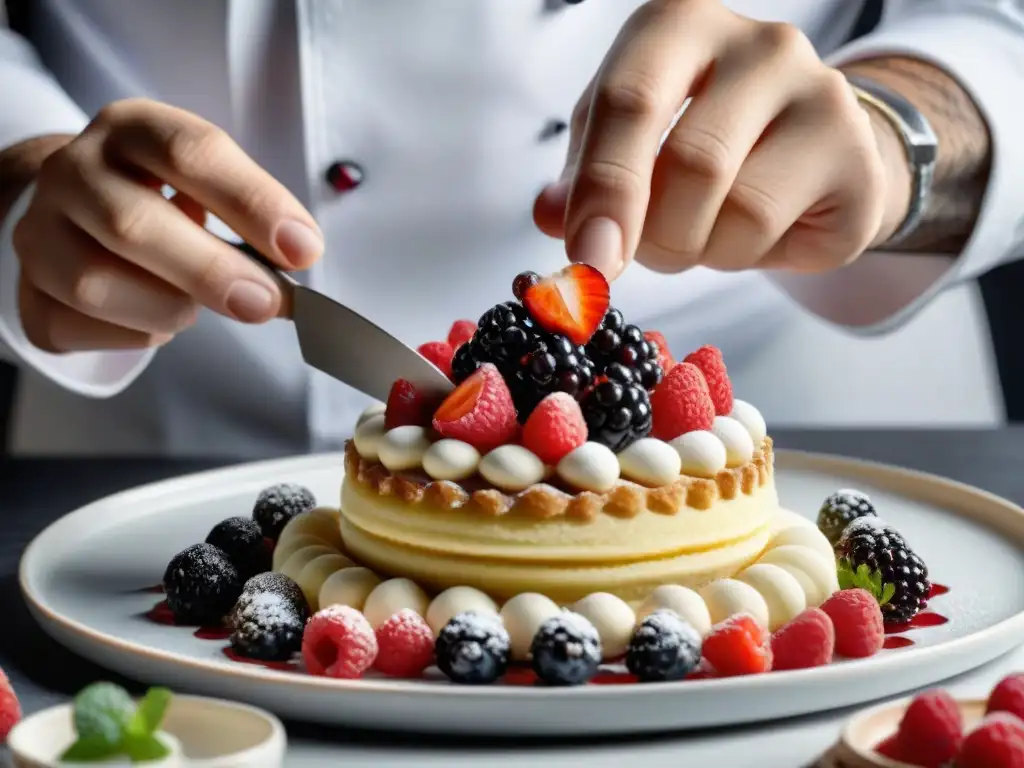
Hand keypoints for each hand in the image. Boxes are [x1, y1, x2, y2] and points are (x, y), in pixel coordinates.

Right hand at [8, 98, 322, 353]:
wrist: (79, 212)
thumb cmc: (163, 198)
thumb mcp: (211, 184)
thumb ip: (253, 220)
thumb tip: (298, 260)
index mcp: (132, 130)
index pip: (191, 154)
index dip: (253, 204)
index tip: (303, 248)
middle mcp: (73, 171)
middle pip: (134, 223)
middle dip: (211, 271)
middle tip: (265, 302)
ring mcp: (40, 231)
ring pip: (95, 283)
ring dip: (167, 308)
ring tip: (194, 307)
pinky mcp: (29, 292)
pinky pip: (77, 326)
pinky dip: (133, 334)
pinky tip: (153, 320)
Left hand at [534, 0, 910, 277]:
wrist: (801, 153)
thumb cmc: (696, 141)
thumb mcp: (623, 147)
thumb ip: (583, 177)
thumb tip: (552, 215)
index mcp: (679, 24)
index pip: (629, 100)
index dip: (603, 188)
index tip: (587, 260)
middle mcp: (759, 43)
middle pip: (690, 163)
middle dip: (653, 236)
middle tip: (638, 256)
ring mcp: (820, 92)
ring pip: (737, 210)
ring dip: (697, 250)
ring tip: (697, 234)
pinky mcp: (854, 154)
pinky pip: (775, 232)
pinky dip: (740, 257)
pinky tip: (746, 233)